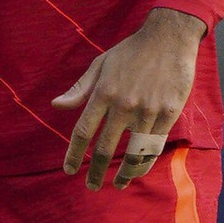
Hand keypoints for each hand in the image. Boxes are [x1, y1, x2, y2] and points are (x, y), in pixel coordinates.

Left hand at [51, 8, 204, 189]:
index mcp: (103, 92)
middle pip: (105, 148)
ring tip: (117, 184)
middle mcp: (123, 105)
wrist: (168, 38)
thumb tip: (56, 105)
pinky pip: (155, 146)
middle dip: (96, 172)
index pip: (82, 130)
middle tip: (91, 186)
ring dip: (123, 174)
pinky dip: (145, 162)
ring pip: (133, 153)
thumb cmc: (130, 51)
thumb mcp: (100, 64)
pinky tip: (138, 169)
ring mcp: (147, 111)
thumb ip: (79, 89)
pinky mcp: (168, 113)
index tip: (69, 170)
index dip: (73, 154)